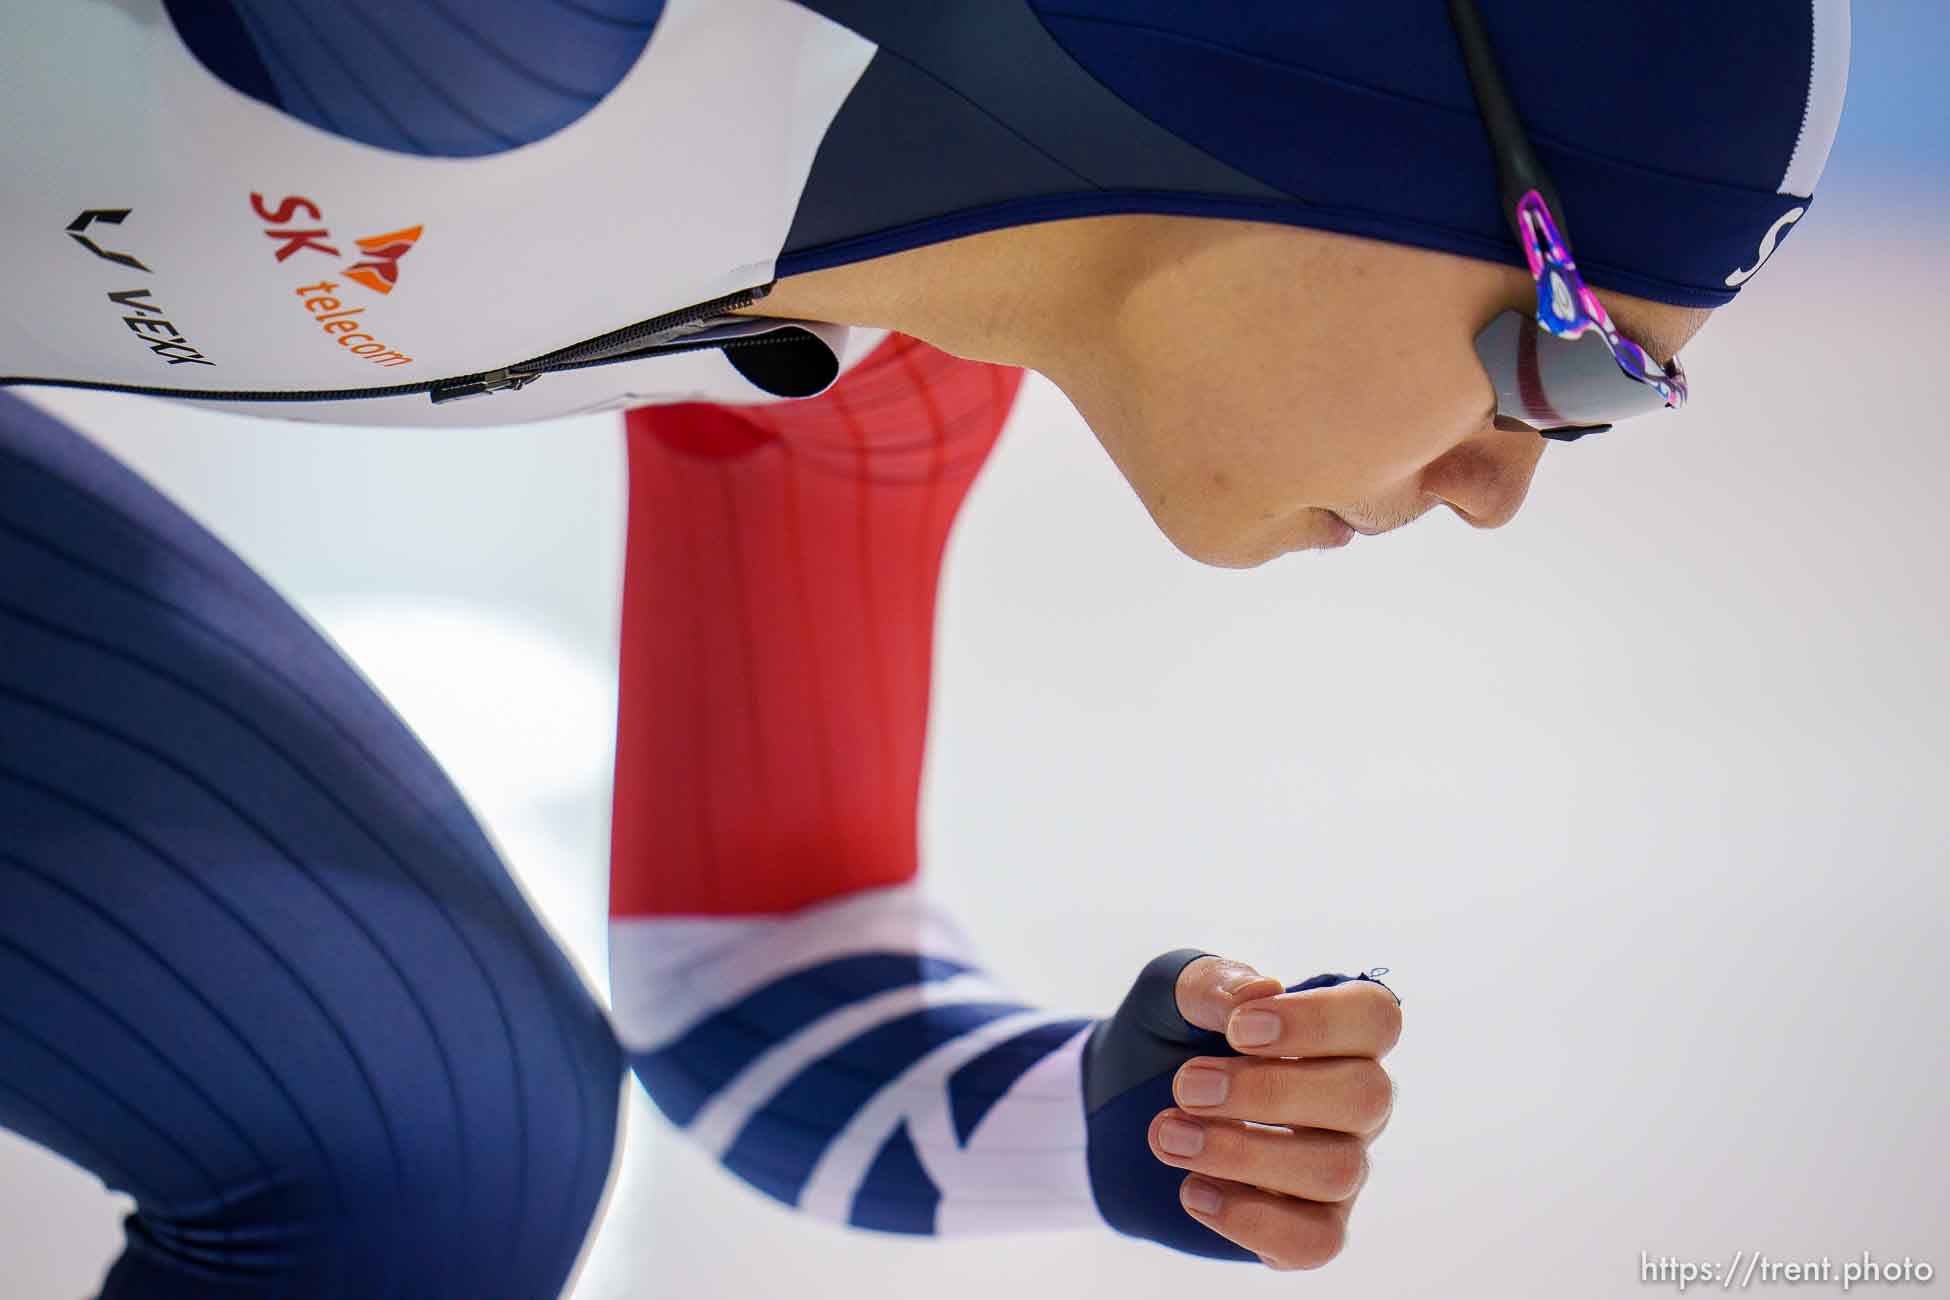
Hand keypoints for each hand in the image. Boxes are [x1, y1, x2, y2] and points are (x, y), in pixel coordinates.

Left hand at [1148, 955, 1400, 1270]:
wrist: (1117, 1116)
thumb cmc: (1163, 1044)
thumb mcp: (1167, 997)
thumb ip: (1208, 982)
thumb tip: (1260, 990)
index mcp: (1333, 1034)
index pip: (1375, 1018)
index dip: (1317, 1021)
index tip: (1238, 1029)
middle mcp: (1351, 1103)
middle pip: (1366, 1095)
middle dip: (1270, 1092)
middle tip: (1185, 1086)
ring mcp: (1338, 1168)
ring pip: (1338, 1169)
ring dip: (1243, 1153)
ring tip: (1168, 1136)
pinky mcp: (1308, 1228)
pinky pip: (1317, 1242)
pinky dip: (1251, 1219)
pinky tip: (1194, 1191)